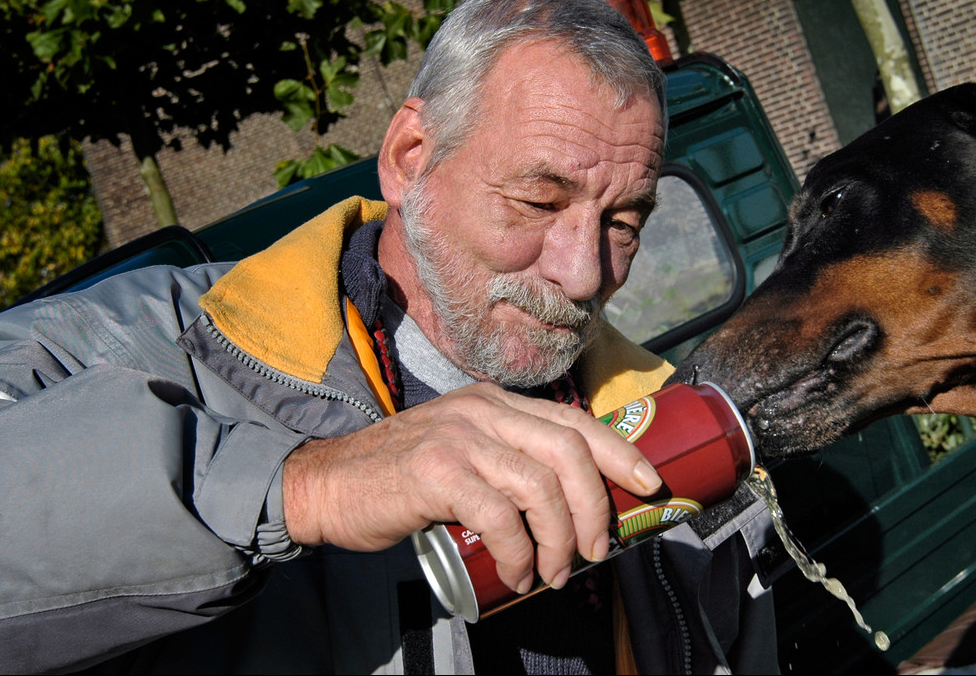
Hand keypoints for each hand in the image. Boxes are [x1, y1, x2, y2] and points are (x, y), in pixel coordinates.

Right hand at [281, 382, 661, 593]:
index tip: (648, 483)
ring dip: (560, 539)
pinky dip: (519, 551)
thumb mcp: (463, 453)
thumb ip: (506, 461)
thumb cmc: (400, 480)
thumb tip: (568, 506)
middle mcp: (483, 411)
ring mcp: (459, 438)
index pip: (573, 421)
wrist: (327, 485)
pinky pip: (501, 515)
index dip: (619, 452)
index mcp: (495, 403)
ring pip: (540, 485)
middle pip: (567, 450)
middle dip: (596, 505)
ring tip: (555, 572)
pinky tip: (517, 574)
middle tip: (597, 549)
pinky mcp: (436, 473)